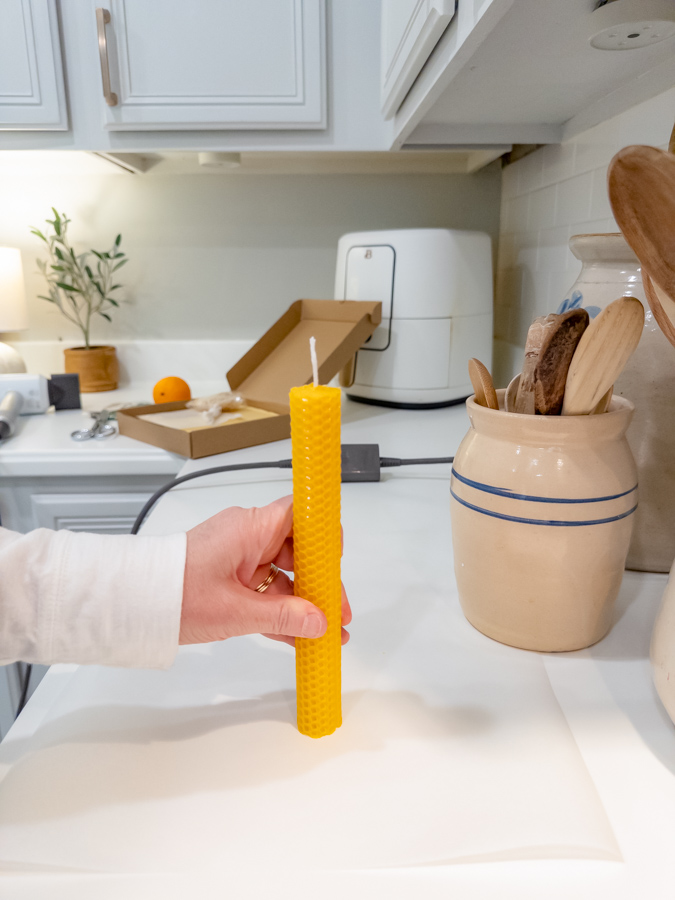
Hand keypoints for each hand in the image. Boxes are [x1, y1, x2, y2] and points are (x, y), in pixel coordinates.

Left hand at [180, 495, 350, 647]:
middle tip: (339, 614)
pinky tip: (300, 636)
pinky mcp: (231, 577)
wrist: (131, 604)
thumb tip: (319, 622)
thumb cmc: (173, 594)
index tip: (339, 565)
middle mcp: (248, 536)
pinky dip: (281, 611)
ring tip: (327, 633)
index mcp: (250, 527)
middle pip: (300, 551)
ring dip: (304, 604)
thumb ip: (283, 617)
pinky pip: (266, 591)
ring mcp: (240, 557)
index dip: (325, 536)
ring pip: (285, 575)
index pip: (302, 515)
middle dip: (321, 583)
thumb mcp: (235, 612)